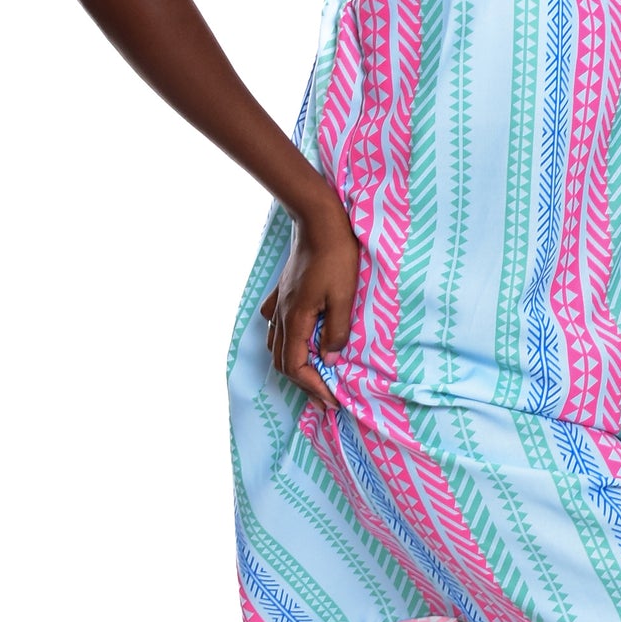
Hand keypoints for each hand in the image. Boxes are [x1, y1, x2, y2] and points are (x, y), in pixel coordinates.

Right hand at [261, 199, 358, 408]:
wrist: (319, 221)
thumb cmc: (337, 256)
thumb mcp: (345, 297)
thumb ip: (337, 331)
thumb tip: (331, 359)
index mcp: (295, 319)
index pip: (296, 367)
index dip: (313, 388)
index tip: (333, 400)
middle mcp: (281, 315)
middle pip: (283, 361)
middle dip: (304, 384)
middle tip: (326, 399)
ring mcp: (279, 303)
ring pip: (276, 345)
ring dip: (294, 365)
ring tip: (314, 377)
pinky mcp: (283, 292)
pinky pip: (275, 325)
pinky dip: (285, 342)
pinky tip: (297, 341)